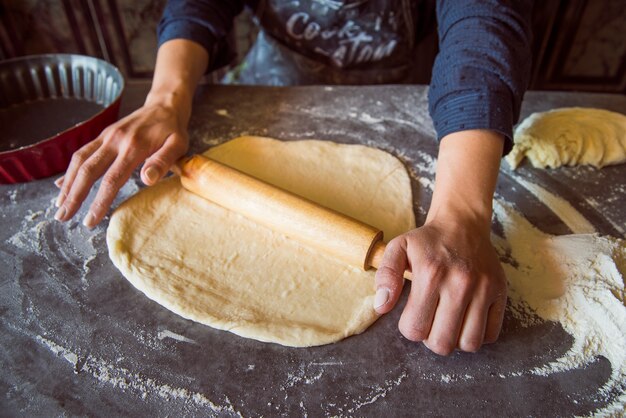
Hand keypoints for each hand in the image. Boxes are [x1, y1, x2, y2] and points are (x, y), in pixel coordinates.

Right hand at [53, 38, 208, 227]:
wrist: (164, 105)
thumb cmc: (173, 130)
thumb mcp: (178, 144)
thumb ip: (163, 161)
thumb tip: (147, 179)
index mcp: (134, 147)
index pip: (112, 179)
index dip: (99, 201)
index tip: (90, 221)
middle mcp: (115, 140)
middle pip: (88, 171)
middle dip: (74, 196)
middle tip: (62, 217)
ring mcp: (106, 137)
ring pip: (80, 161)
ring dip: (68, 184)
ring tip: (59, 206)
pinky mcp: (103, 136)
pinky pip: (82, 153)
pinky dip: (70, 170)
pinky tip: (62, 185)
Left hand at [374, 218, 506, 354]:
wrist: (463, 224)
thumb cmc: (427, 242)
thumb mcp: (398, 248)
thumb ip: (386, 276)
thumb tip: (381, 307)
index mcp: (431, 274)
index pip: (415, 329)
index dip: (409, 328)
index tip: (412, 315)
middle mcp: (460, 283)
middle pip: (442, 343)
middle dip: (430, 339)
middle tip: (430, 322)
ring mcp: (484, 289)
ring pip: (469, 344)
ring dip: (455, 340)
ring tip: (448, 323)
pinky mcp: (500, 293)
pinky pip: (491, 335)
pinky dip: (477, 335)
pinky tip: (466, 320)